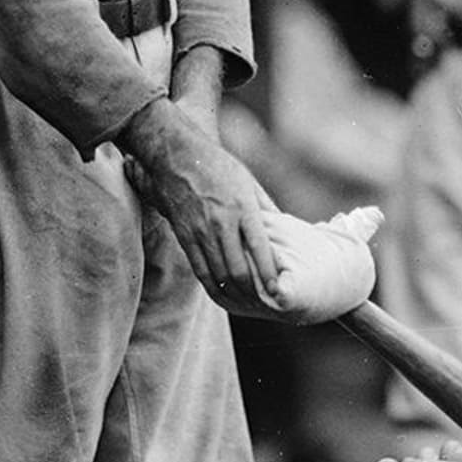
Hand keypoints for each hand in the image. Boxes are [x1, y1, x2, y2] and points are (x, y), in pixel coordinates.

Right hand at [119, 99, 279, 313]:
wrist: (178, 157)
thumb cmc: (218, 166)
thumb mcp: (248, 181)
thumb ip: (265, 207)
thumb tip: (283, 226)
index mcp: (243, 208)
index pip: (260, 250)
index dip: (269, 274)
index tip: (277, 290)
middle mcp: (222, 223)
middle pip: (238, 269)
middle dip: (251, 291)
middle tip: (262, 302)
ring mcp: (201, 232)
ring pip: (218, 273)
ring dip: (232, 292)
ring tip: (244, 303)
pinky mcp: (185, 236)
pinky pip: (199, 269)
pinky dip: (212, 285)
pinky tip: (221, 292)